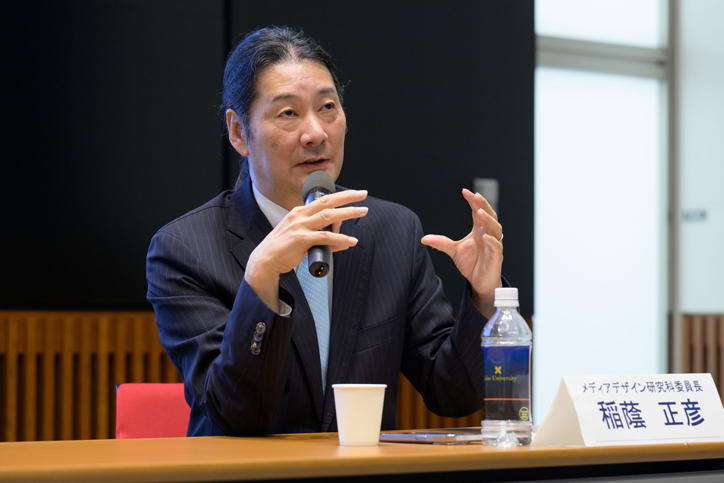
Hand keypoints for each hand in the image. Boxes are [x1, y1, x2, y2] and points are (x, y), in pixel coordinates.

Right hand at [245, 189, 367, 309]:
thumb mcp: (302, 239)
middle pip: (328, 201)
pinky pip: (325, 237)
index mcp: (299, 212)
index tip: (354, 194)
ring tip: (362, 211)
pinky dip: (340, 238)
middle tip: (363, 194)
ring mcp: (300, 226)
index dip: (340, 196)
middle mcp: (300, 215)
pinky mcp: (301, 239)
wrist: (265, 261)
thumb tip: (343, 243)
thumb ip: (322, 239)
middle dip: (347, 196)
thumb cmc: (283, 250)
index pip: (323, 200)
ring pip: (329, 216)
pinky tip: (350, 241)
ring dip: (348, 213)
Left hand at [421, 188, 502, 317]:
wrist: (480, 282)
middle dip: (483, 205)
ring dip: (488, 220)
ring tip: (479, 213)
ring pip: (495, 229)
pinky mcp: (496, 257)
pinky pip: (496, 247)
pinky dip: (492, 241)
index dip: (473, 201)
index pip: (478, 211)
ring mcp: (494, 245)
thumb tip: (423, 238)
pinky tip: (485, 237)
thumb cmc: (471, 264)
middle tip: (476, 196)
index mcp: (480, 230)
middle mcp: (488, 234)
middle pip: (490, 215)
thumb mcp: (454, 251)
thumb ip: (441, 243)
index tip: (465, 191)